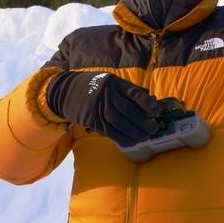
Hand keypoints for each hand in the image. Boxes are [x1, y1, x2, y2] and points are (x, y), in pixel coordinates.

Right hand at [45, 70, 161, 145]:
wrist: (66, 91)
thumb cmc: (94, 85)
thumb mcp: (111, 81)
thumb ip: (129, 90)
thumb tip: (150, 100)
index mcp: (115, 83)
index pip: (135, 94)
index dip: (147, 104)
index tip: (156, 111)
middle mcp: (108, 95)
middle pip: (129, 111)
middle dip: (144, 122)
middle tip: (153, 128)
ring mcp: (99, 109)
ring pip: (121, 124)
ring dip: (135, 132)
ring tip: (145, 137)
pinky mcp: (93, 120)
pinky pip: (110, 131)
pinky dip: (122, 138)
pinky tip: (131, 141)